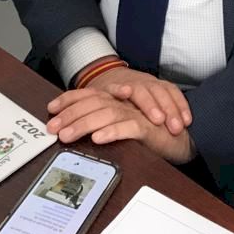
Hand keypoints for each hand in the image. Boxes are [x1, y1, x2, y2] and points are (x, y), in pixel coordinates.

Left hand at [52, 67, 191, 135]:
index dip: (69, 99)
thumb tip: (74, 127)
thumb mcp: (123, 123)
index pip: (89, 94)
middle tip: (52, 129)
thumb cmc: (152, 132)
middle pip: (93, 103)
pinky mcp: (149, 126)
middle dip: (70, 115)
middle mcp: (126, 102)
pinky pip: (128, 127)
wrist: (183, 139)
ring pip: (107, 113)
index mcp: (118, 99)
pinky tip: (98, 138)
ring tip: (68, 135)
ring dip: (85, 124)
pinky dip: (112, 131)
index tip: (50, 109)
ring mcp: (137, 112)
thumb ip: (104, 121)